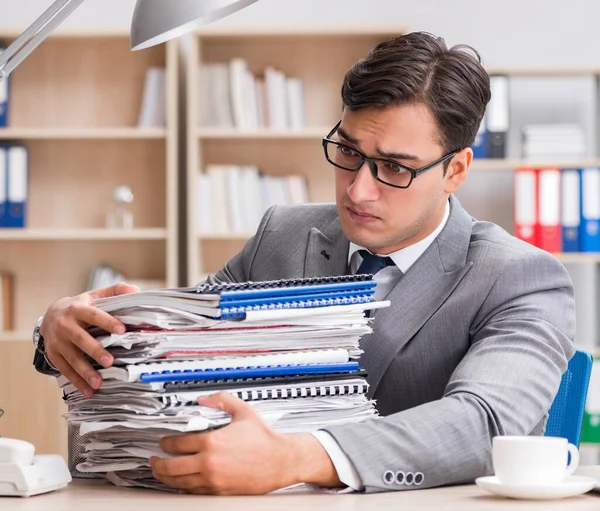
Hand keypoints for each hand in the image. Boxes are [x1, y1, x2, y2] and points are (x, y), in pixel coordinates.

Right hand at [40, 282, 138, 396]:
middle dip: (95, 351)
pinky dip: (76, 382)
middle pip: (80, 339)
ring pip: (71, 358)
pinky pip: (65, 370)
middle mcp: (65, 325)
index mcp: (78, 309)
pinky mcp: (53, 355)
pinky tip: (87, 391)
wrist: (49, 314)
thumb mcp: (94, 295)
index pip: (94, 315)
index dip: (107, 322)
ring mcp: (57, 341)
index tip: (122, 330)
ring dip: (84, 372)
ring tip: (98, 383)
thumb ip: (115, 291)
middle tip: (109, 362)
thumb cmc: (79, 306)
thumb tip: (136, 290)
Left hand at [150, 392, 341, 494]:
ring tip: (161, 473)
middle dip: (158, 463)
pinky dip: (183, 487)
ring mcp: (214, 480)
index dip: (166, 442)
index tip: (163, 441)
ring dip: (166, 478)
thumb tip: (205, 399)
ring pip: (180, 482)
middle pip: (172, 467)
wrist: (281, 461)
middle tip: (153, 460)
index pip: (178, 443)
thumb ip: (221, 400)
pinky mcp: (219, 492)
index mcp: (213, 442)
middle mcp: (210, 463)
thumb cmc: (265, 440)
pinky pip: (194, 491)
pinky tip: (181, 482)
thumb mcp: (243, 411)